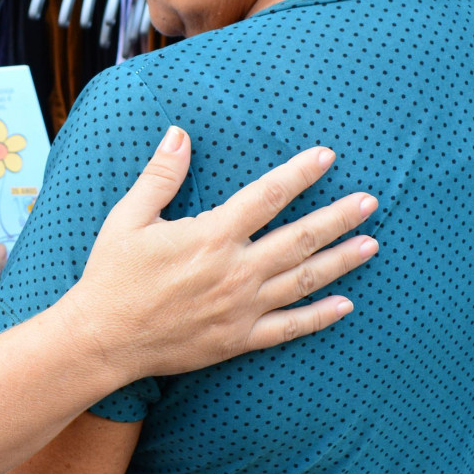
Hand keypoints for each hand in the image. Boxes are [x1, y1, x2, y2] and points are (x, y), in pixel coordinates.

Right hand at [61, 128, 378, 383]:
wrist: (103, 339)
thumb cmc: (112, 275)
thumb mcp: (128, 218)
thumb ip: (161, 176)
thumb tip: (180, 134)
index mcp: (211, 236)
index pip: (267, 196)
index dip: (300, 174)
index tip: (326, 157)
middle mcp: (235, 271)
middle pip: (299, 238)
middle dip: (337, 217)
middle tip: (369, 202)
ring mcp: (241, 308)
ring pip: (303, 280)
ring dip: (340, 261)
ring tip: (370, 244)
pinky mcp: (237, 340)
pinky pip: (289, 328)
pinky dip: (319, 316)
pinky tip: (346, 305)